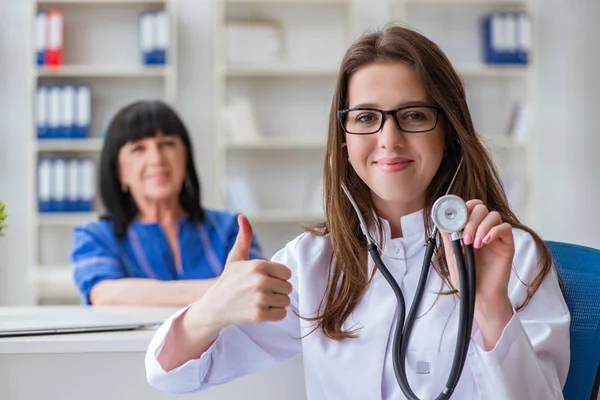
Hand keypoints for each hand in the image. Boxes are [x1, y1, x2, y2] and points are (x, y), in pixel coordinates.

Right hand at [194, 215, 292, 329]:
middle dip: (277, 291)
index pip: (287, 273)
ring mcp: (260, 298)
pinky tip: (261, 310)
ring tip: (260, 301)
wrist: (215, 306)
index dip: (278, 277)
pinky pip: (282, 314)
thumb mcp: (236, 257)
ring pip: (286, 301)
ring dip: (276, 303)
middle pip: (288, 288)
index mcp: (258, 265)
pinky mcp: (260, 314)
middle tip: (261, 292)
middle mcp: (261, 281)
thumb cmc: (229, 281)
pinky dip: (274, 314)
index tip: (265, 279)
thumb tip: (242, 216)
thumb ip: (244, 237)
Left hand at [441, 199, 514, 347]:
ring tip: (474, 245)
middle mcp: (482, 229)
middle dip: (471, 219)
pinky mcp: (507, 243)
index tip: (455, 218)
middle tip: (465, 238)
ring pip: (493, 215)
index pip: (468, 207)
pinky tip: (485, 242)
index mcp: (469, 229)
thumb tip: (442, 219)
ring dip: (481, 227)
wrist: (479, 294)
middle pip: (480, 207)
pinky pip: (505, 228)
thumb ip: (448, 237)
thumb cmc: (466, 276)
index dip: (462, 207)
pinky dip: (494, 231)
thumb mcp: (451, 255)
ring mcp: (495, 235)